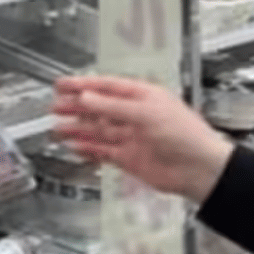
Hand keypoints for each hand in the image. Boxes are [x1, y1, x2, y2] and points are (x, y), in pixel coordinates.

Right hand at [53, 75, 234, 205]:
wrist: (198, 169)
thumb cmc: (185, 135)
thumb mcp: (145, 113)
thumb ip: (112, 107)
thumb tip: (87, 98)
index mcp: (142, 96)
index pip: (106, 87)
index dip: (83, 85)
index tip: (63, 84)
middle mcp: (135, 115)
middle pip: (98, 108)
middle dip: (76, 106)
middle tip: (55, 105)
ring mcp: (131, 137)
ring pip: (97, 130)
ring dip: (77, 128)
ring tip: (57, 127)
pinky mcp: (128, 158)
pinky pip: (102, 151)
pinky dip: (87, 149)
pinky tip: (74, 146)